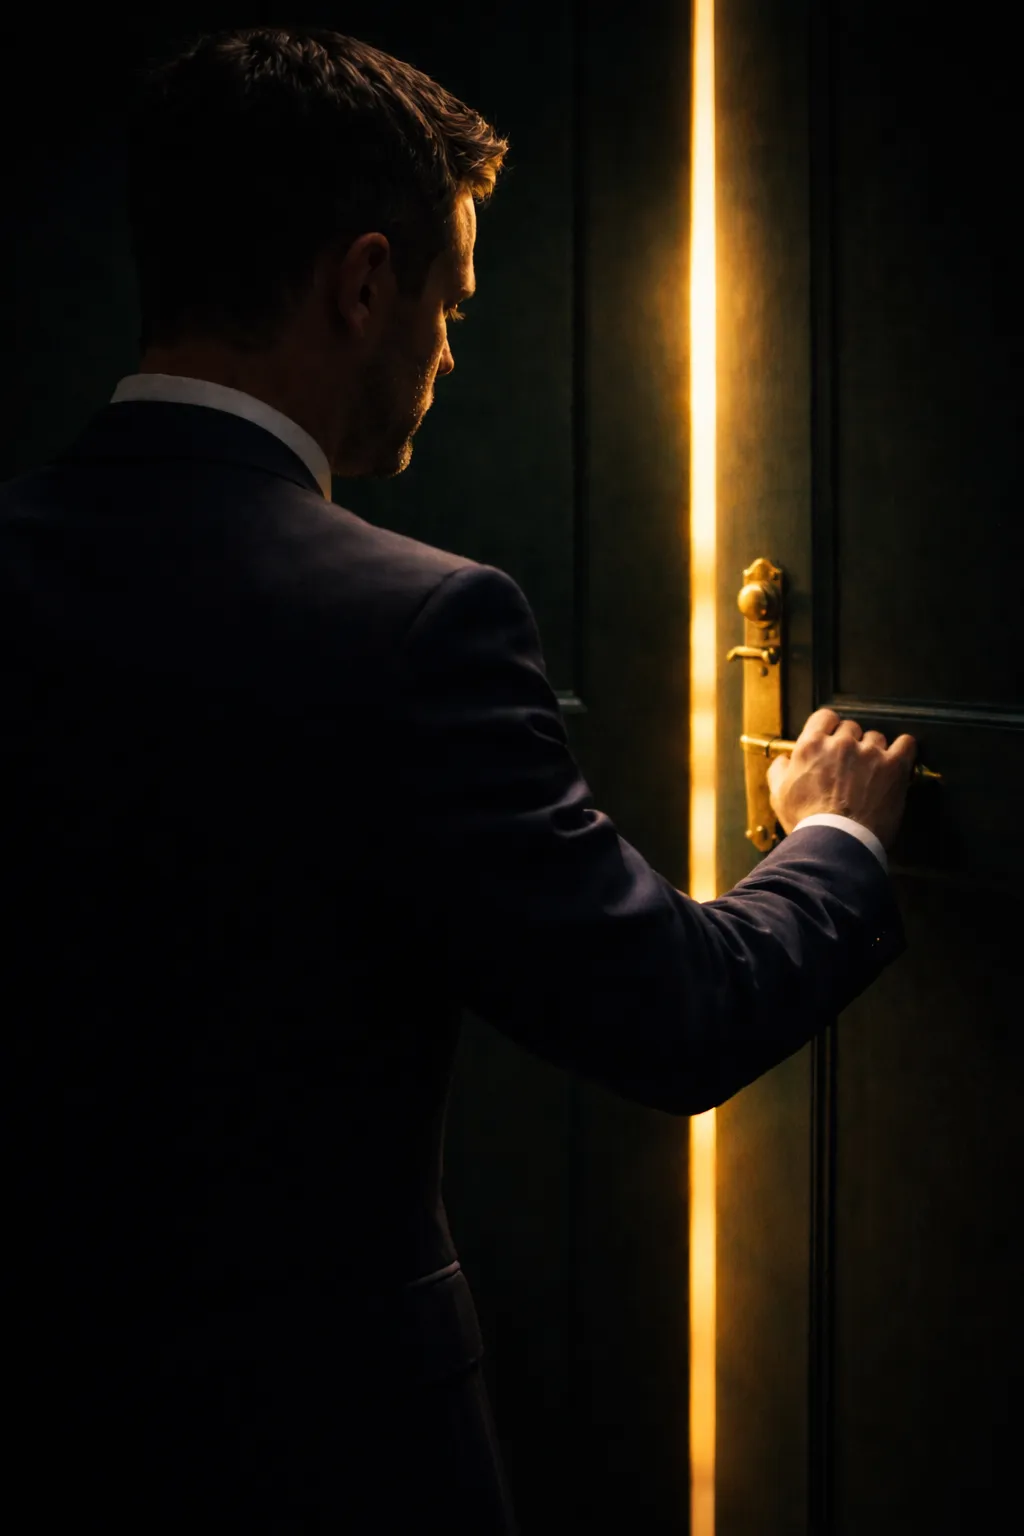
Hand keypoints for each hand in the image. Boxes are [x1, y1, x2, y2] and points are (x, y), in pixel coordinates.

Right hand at [766, 707, 917, 851]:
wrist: (836, 842)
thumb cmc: (807, 822)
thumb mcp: (779, 796)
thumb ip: (779, 771)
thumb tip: (784, 760)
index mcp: (812, 745)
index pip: (824, 717)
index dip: (829, 727)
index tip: (832, 738)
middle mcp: (841, 743)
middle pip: (851, 728)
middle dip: (851, 743)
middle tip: (850, 765)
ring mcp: (869, 753)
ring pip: (876, 737)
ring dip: (874, 751)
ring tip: (871, 772)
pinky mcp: (894, 766)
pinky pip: (906, 744)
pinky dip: (903, 749)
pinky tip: (899, 759)